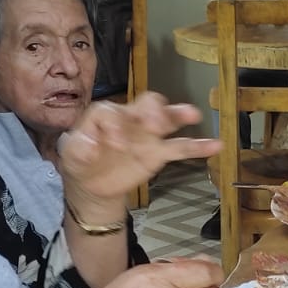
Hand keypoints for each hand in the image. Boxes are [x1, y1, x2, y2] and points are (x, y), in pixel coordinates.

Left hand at [58, 92, 223, 203]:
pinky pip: (180, 148)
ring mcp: (147, 136)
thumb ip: (78, 148)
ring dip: (179, 116)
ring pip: (167, 118)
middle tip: (155, 125)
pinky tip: (215, 145)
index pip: (113, 112)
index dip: (115, 124)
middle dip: (153, 110)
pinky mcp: (158, 153)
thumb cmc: (81, 162)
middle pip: (147, 103)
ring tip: (193, 115)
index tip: (115, 144)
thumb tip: (89, 146)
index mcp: (106, 116)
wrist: (92, 185)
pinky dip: (198, 146)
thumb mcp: (71, 156)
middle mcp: (130, 120)